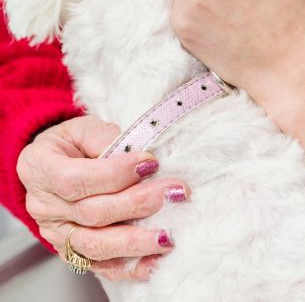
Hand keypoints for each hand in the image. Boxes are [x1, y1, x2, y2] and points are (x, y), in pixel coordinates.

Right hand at [17, 115, 189, 280]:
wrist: (57, 162)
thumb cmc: (73, 143)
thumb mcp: (84, 127)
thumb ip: (106, 138)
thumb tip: (138, 156)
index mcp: (39, 168)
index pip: (75, 179)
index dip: (115, 173)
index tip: (150, 162)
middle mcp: (45, 206)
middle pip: (91, 213)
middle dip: (138, 204)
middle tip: (173, 193)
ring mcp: (57, 234)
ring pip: (96, 245)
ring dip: (136, 241)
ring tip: (168, 234)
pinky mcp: (73, 252)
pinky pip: (102, 266)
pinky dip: (131, 267)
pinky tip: (155, 261)